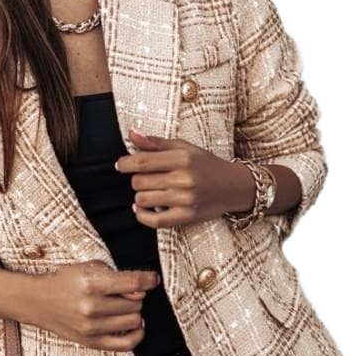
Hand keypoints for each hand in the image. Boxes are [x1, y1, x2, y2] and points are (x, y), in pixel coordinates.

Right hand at [30, 260, 160, 350]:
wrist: (37, 301)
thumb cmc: (62, 282)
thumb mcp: (87, 267)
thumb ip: (115, 275)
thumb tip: (141, 289)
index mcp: (91, 284)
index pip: (133, 283)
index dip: (149, 280)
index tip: (153, 279)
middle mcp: (91, 307)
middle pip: (135, 303)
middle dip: (136, 296)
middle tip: (126, 292)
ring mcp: (91, 327)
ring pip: (134, 321)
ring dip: (134, 312)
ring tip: (125, 307)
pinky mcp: (91, 341)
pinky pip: (125, 344)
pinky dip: (137, 335)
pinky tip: (135, 326)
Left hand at [114, 127, 254, 228]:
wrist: (234, 187)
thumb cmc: (206, 165)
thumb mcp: (184, 148)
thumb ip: (156, 143)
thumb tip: (131, 133)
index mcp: (182, 158)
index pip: (142, 161)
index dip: (125, 163)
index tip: (120, 165)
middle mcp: (184, 179)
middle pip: (139, 181)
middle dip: (137, 179)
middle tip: (146, 178)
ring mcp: (185, 200)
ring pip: (143, 199)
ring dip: (141, 196)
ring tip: (150, 192)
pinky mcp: (187, 217)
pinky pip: (154, 221)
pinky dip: (142, 215)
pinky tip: (141, 209)